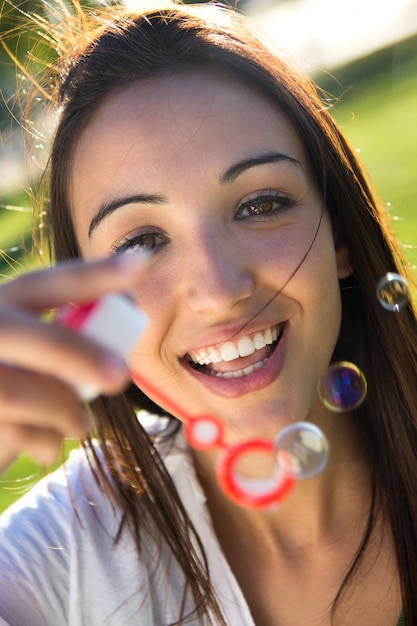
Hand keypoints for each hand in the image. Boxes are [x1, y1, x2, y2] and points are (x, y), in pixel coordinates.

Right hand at [0, 253, 147, 472]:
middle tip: (120, 375)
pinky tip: (49, 447)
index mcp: (0, 306)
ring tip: (82, 424)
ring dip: (64, 412)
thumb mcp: (32, 350)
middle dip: (78, 354)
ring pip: (17, 391)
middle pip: (27, 335)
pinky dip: (44, 442)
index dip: (93, 276)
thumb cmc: (14, 386)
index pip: (45, 283)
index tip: (142, 263)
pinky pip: (12, 432)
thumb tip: (128, 302)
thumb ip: (66, 332)